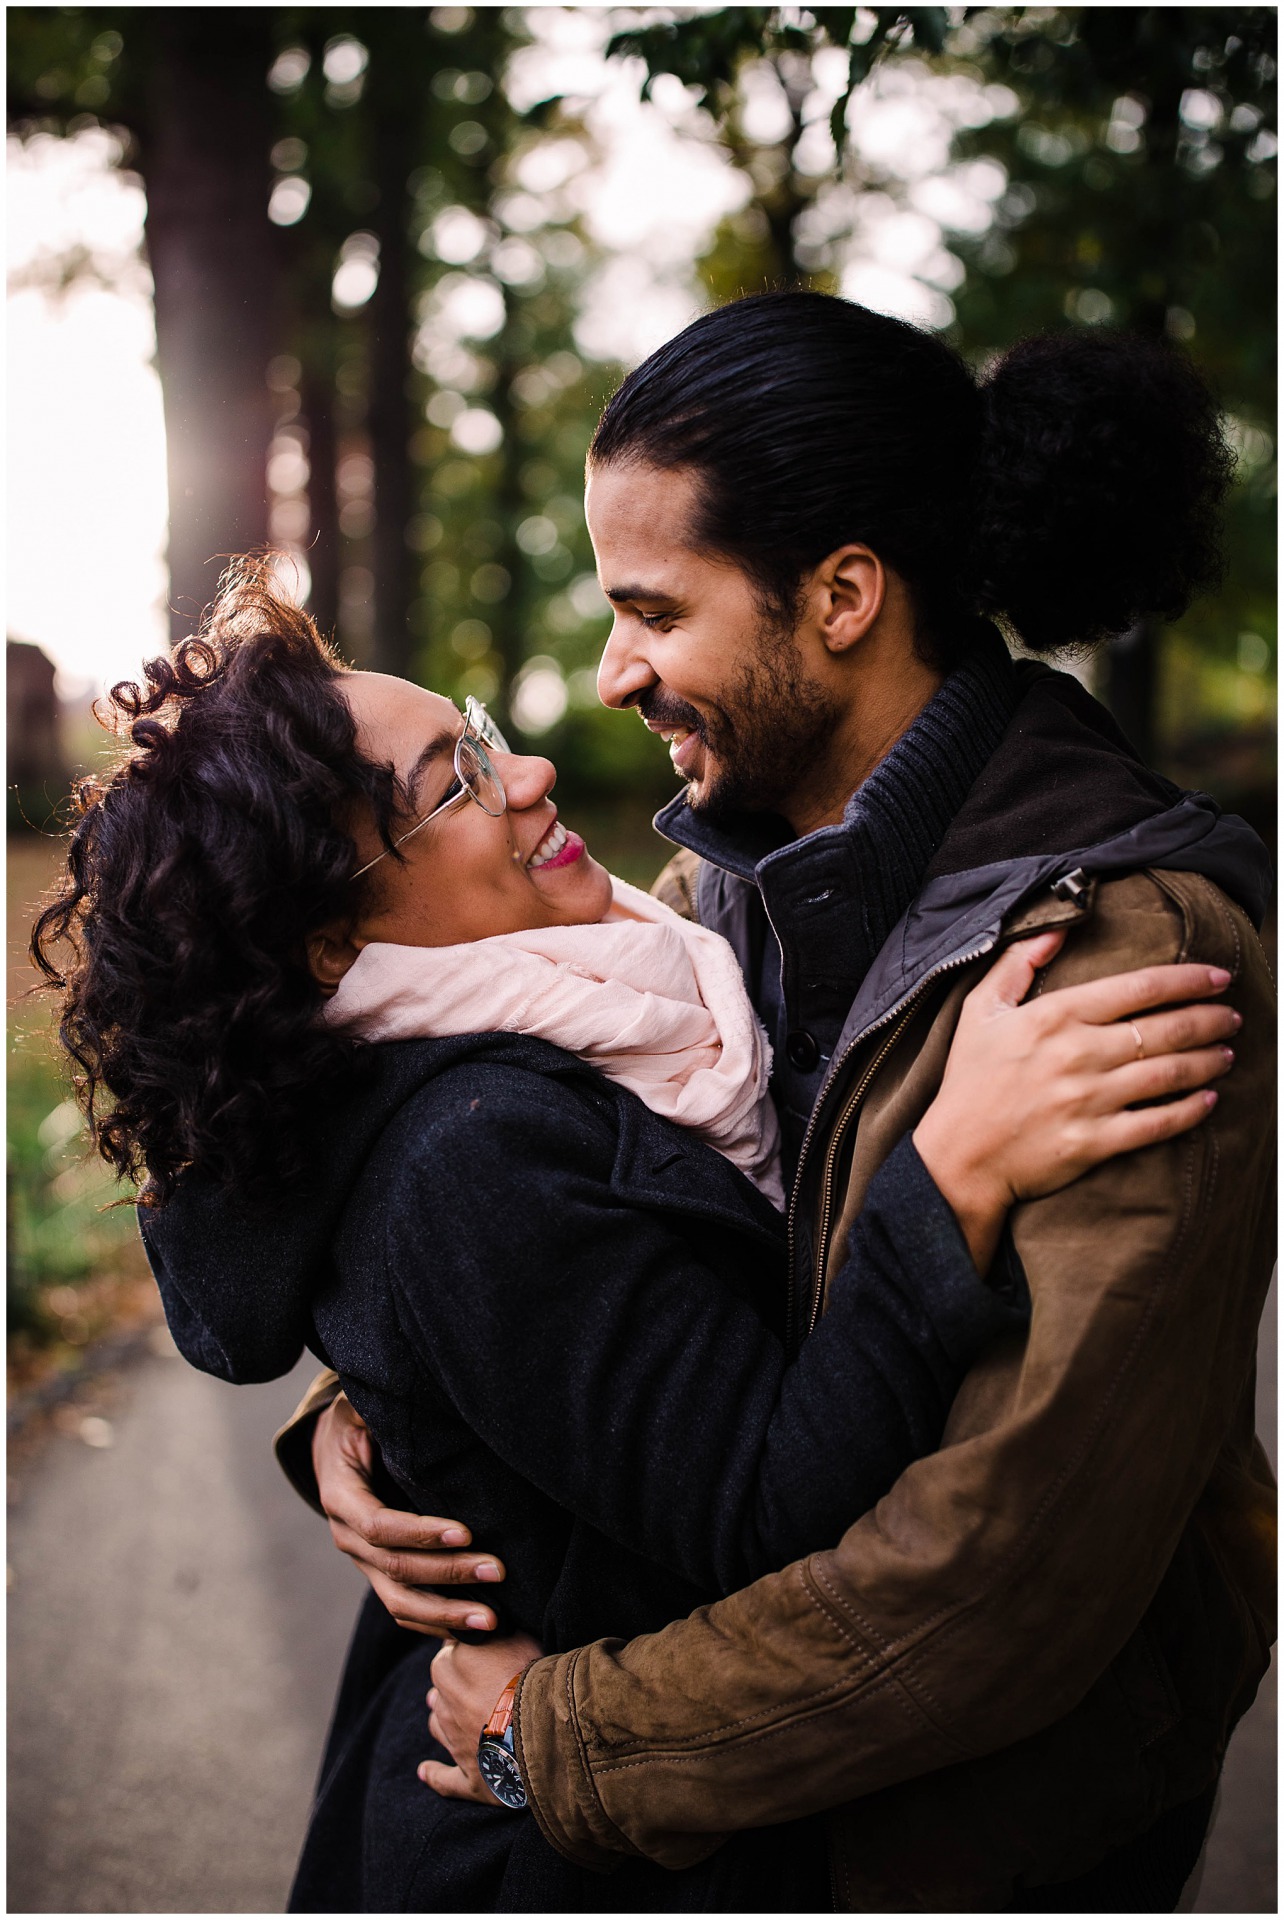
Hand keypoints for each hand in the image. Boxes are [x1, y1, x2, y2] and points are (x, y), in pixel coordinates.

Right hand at [312, 1393, 505, 1633]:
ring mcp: (362, 1561)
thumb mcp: (361, 1404)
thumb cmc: (358, 1416)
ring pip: (399, 1601)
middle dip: (448, 1574)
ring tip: (492, 1619)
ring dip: (446, 1613)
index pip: (377, 1526)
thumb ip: (384, 1409)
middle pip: (395, 1569)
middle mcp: (346, 1536)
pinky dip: (438, 1622)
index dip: (419, 1533)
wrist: (333, 1445)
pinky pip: (405, 1607)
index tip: (465, 1532)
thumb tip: (425, 1398)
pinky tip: (474, 1628)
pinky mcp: (380, 1572)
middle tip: (497, 1571)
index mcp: (340, 1494)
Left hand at [419, 1632, 543, 1803]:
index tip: (486, 1651)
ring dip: (448, 1721)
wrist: (544, 1728)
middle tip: (485, 1681)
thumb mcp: (512, 1634)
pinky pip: (444, 1779)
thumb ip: (489, 1631)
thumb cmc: (532, 1675)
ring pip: (440, 1726)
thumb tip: (483, 1623)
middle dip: (457, 1684)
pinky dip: (434, 1774)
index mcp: (448, 1666)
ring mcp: (455, 1742)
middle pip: (442, 1688)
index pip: (450, 1651)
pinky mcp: (469, 1777)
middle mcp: (444, 1703)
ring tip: (467, 1716)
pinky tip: (425, 1771)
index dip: (470, 1651)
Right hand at [914, 932, 1237, 1272]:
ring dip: (1207, 1061)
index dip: (1186, 980)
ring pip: (1168, 1074)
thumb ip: (1017, 963)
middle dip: (1208, 1018)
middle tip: (1232, 1015)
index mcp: (1054, 1016)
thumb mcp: (980, 1010)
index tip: (1216, 977)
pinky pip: (1156, 1124)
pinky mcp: (1095, 1142)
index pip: (1137, 988)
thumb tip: (1056, 929)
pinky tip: (1208, 1100)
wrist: (957, 1158)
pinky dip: (1189, 1111)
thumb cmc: (969, 1083)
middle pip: (1164, 1029)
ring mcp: (1089, 1100)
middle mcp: (1078, 1054)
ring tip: (1227, 1052)